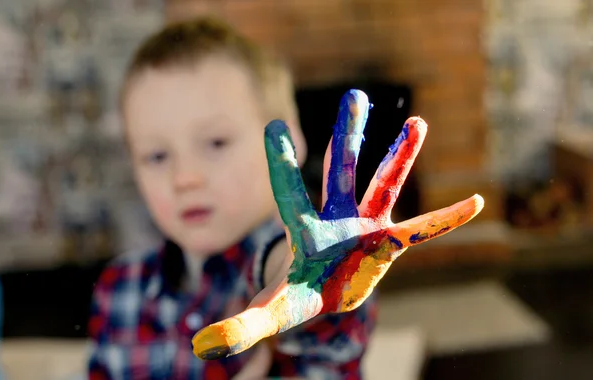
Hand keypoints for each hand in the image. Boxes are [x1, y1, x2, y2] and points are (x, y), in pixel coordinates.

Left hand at [192, 89, 483, 359]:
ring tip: (418, 123)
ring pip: (384, 184)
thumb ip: (240, 326)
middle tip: (354, 95)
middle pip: (341, 172)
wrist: (328, 291)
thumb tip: (199, 347)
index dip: (281, 163)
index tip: (271, 126)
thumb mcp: (272, 312)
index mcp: (305, 230)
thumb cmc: (299, 293)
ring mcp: (366, 225)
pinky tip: (475, 203)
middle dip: (347, 136)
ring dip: (400, 156)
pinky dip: (446, 219)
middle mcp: (336, 218)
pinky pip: (423, 230)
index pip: (288, 193)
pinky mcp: (389, 241)